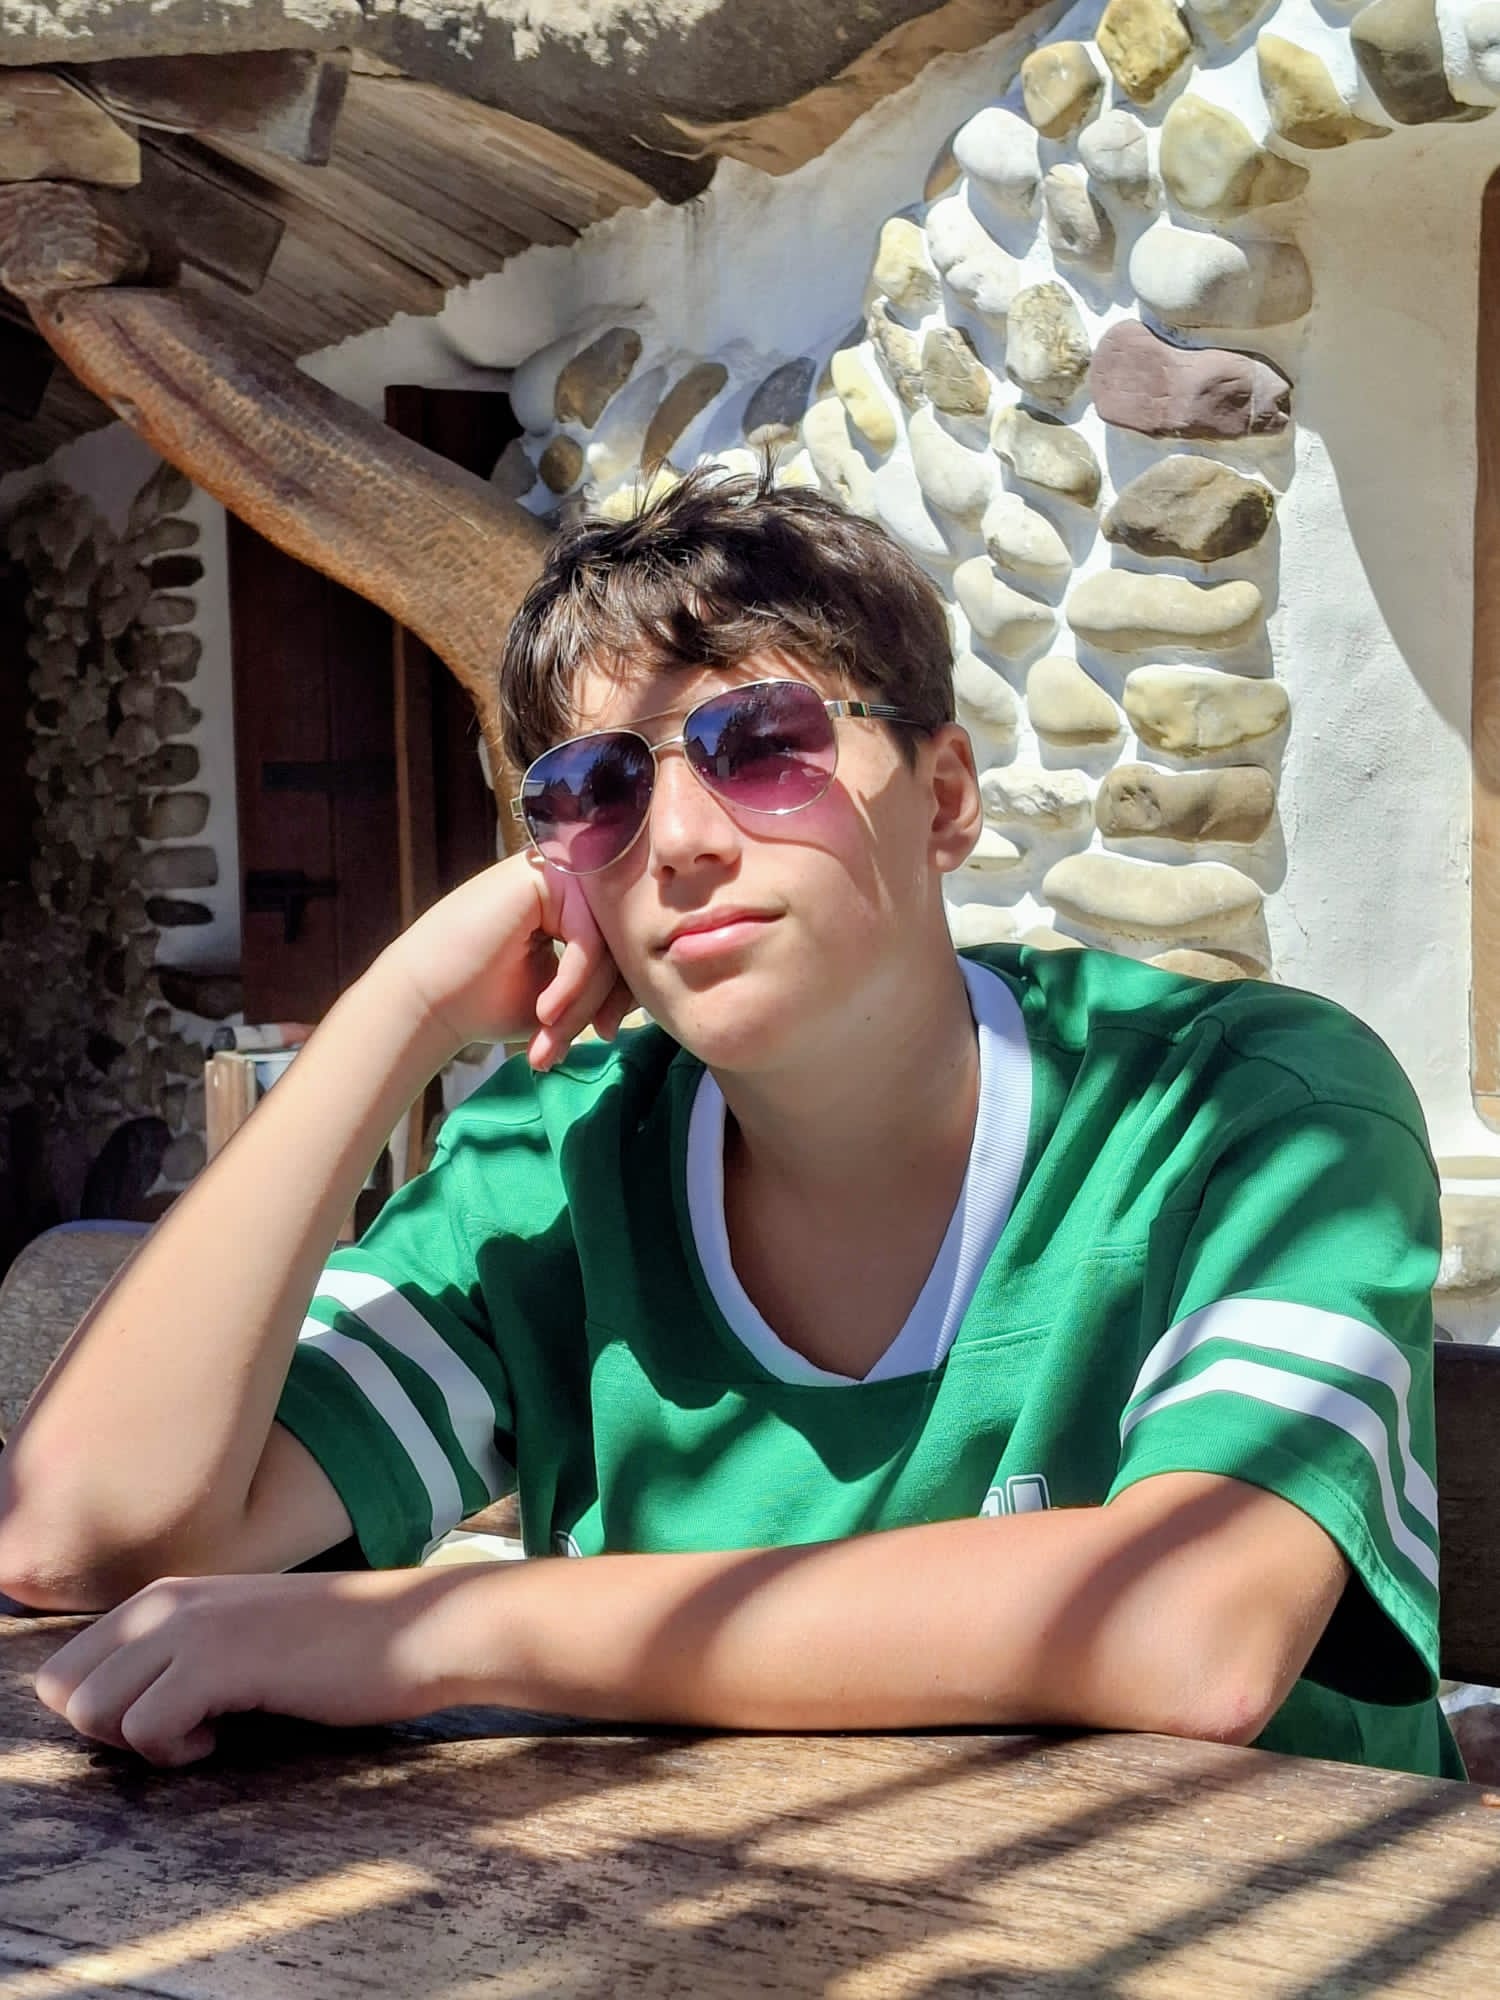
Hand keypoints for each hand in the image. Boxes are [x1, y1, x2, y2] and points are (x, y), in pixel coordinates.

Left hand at [33, 1569, 464, 1766]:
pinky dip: (175, 1752)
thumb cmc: (339, 1647)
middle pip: (63, 1687)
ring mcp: (192, 1626)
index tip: (162, 1719)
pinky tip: (222, 1739)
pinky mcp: (220, 1660)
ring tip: (204, 1732)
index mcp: (168, 1593)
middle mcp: (168, 1600)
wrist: (417, 1631)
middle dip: (107, 1728)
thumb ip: (181, 1653)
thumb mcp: (243, 1635)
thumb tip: (117, 1706)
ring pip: (91, 1709)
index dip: (102, 1710)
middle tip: (175, 1732)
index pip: (66, 1664)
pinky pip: (145, 1727)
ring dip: (139, 1740)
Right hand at [375, 850, 635, 1069]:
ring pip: (606, 944)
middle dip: (604, 1003)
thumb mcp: (561, 1000)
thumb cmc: (485, 1003)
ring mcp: (556, 874)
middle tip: (576, 1044)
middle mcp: (567, 884)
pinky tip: (547, 1013)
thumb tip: (652, 990)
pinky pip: (587, 938)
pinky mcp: (543, 878)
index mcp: (571, 907)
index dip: (621, 995)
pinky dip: (573, 984)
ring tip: (552, 1038)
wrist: (425, 1003)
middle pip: (620, 944)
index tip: (606, 1034)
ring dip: (583, 1001)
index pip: (623, 947)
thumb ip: (601, 987)